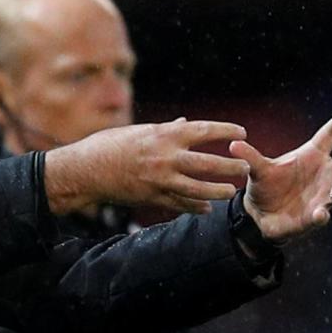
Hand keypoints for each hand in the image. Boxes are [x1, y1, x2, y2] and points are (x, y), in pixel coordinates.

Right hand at [45, 118, 250, 215]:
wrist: (85, 170)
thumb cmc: (109, 145)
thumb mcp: (138, 131)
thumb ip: (165, 130)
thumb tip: (184, 123)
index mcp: (163, 135)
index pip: (203, 130)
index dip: (226, 131)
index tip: (242, 133)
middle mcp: (165, 157)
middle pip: (207, 163)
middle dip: (230, 166)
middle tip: (245, 167)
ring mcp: (159, 180)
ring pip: (197, 189)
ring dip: (217, 191)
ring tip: (230, 192)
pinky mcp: (151, 198)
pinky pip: (179, 205)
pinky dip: (194, 207)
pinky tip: (205, 209)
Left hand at [229, 108, 331, 241]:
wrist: (261, 213)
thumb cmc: (267, 184)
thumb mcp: (258, 169)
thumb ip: (250, 158)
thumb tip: (233, 144)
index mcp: (312, 156)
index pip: (328, 137)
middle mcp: (324, 174)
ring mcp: (323, 196)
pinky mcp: (316, 216)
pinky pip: (323, 215)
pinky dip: (322, 215)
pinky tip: (320, 214)